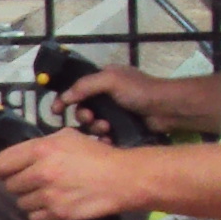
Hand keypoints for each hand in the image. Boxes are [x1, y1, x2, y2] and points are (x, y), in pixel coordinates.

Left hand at [0, 128, 156, 219]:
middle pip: (9, 186)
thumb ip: (40, 145)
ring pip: (21, 203)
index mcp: (40, 150)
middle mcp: (41, 172)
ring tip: (50, 192)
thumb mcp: (67, 137)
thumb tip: (20, 155)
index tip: (10, 171)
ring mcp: (48, 196)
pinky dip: (41, 214)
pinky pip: (34, 218)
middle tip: (36, 182)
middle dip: (20, 184)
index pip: (1, 164)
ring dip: (32, 200)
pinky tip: (55, 204)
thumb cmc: (96, 155)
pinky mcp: (57, 214)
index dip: (3, 169)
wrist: (122, 178)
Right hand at [73, 63, 220, 135]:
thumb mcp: (110, 80)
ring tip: (106, 129)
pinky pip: (104, 136)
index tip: (55, 111)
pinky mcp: (120, 128)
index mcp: (103, 80)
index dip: (64, 99)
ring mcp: (114, 113)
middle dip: (83, 116)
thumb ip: (85, 86)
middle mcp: (106, 96)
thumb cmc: (139, 90)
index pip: (76, 89)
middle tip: (90, 119)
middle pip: (82, 109)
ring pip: (92, 125)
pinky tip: (109, 139)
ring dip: (95, 128)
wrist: (166, 109)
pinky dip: (104, 139)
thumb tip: (64, 97)